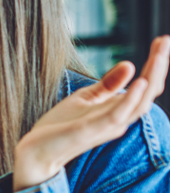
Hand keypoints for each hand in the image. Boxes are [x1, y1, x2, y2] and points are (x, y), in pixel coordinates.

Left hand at [13, 35, 169, 190]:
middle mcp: (118, 120)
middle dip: (159, 66)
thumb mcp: (85, 99)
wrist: (36, 152)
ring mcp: (107, 126)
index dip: (156, 65)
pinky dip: (130, 98)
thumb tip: (130, 64)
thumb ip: (107, 85)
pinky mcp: (91, 130)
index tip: (162, 40)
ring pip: (140, 103)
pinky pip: (118, 115)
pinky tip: (139, 81)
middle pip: (148, 93)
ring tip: (160, 55)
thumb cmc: (59, 128)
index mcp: (117, 112)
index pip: (145, 87)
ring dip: (152, 78)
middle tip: (165, 41)